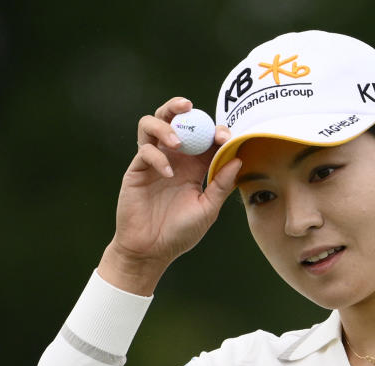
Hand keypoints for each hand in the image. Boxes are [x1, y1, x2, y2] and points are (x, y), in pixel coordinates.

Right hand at [100, 97, 241, 293]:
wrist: (151, 251)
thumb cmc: (180, 232)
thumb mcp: (208, 209)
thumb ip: (221, 185)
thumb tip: (238, 158)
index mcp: (193, 166)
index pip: (204, 137)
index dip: (214, 130)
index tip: (225, 136)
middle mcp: (173, 159)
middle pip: (172, 119)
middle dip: (178, 107)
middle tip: (189, 106)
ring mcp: (153, 162)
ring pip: (150, 125)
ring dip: (164, 125)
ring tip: (177, 141)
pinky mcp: (137, 170)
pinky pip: (145, 151)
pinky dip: (158, 157)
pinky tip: (168, 174)